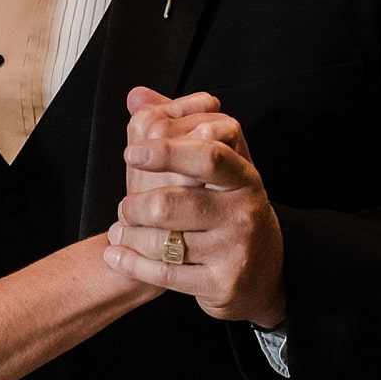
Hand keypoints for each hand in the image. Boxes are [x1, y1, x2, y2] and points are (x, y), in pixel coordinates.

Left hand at [104, 89, 286, 327]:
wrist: (264, 271)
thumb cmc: (230, 209)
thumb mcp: (218, 167)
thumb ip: (177, 125)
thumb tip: (136, 96)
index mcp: (243, 177)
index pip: (208, 157)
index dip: (166, 151)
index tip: (133, 152)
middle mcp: (243, 212)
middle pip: (172, 203)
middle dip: (136, 205)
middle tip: (125, 206)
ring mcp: (234, 250)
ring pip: (163, 241)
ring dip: (129, 235)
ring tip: (119, 229)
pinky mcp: (220, 283)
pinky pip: (164, 274)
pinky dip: (131, 263)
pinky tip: (116, 254)